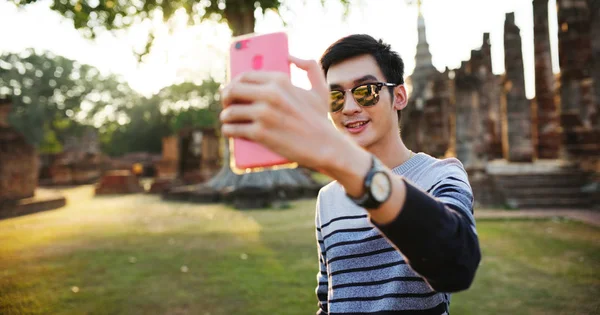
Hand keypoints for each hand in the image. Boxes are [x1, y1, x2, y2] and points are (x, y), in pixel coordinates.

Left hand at [220, 56, 344, 170]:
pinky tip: (228, 130)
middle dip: (226, 98)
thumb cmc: (320, 120)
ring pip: (230, 111)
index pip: (245, 76)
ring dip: (225, 116)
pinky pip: (232, 129)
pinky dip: (228, 130)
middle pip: (233, 90)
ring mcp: (263, 114)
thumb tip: (290, 57)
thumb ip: (310, 67)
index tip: (232, 89)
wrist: (325, 147)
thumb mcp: (320, 89)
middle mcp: (270, 94)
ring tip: (228, 120)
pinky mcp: (260, 133)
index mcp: (280, 80)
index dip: (234, 82)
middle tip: (227, 105)